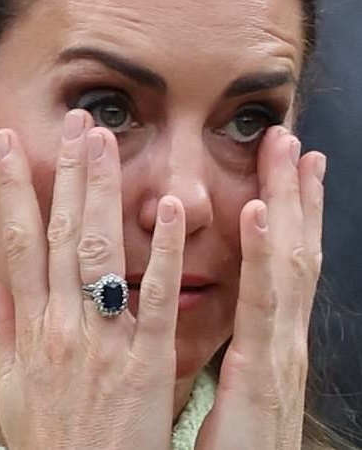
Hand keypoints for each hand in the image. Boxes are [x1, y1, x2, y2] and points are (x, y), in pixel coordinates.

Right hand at [0, 110, 185, 449]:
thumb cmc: (52, 437)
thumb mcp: (12, 386)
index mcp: (31, 327)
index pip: (16, 241)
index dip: (10, 188)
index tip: (6, 142)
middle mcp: (62, 323)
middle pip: (61, 233)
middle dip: (65, 172)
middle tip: (74, 121)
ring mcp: (103, 339)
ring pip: (100, 252)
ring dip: (102, 192)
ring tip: (106, 141)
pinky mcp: (147, 359)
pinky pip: (155, 297)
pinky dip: (159, 251)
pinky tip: (170, 208)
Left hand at [196, 126, 325, 449]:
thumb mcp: (245, 392)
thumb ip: (243, 346)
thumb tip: (237, 312)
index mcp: (277, 342)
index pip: (287, 263)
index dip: (294, 212)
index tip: (294, 166)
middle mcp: (286, 339)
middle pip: (293, 250)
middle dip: (294, 192)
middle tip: (291, 139)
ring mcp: (281, 354)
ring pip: (286, 263)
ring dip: (285, 202)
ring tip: (285, 152)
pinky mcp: (261, 376)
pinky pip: (259, 305)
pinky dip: (259, 254)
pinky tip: (253, 211)